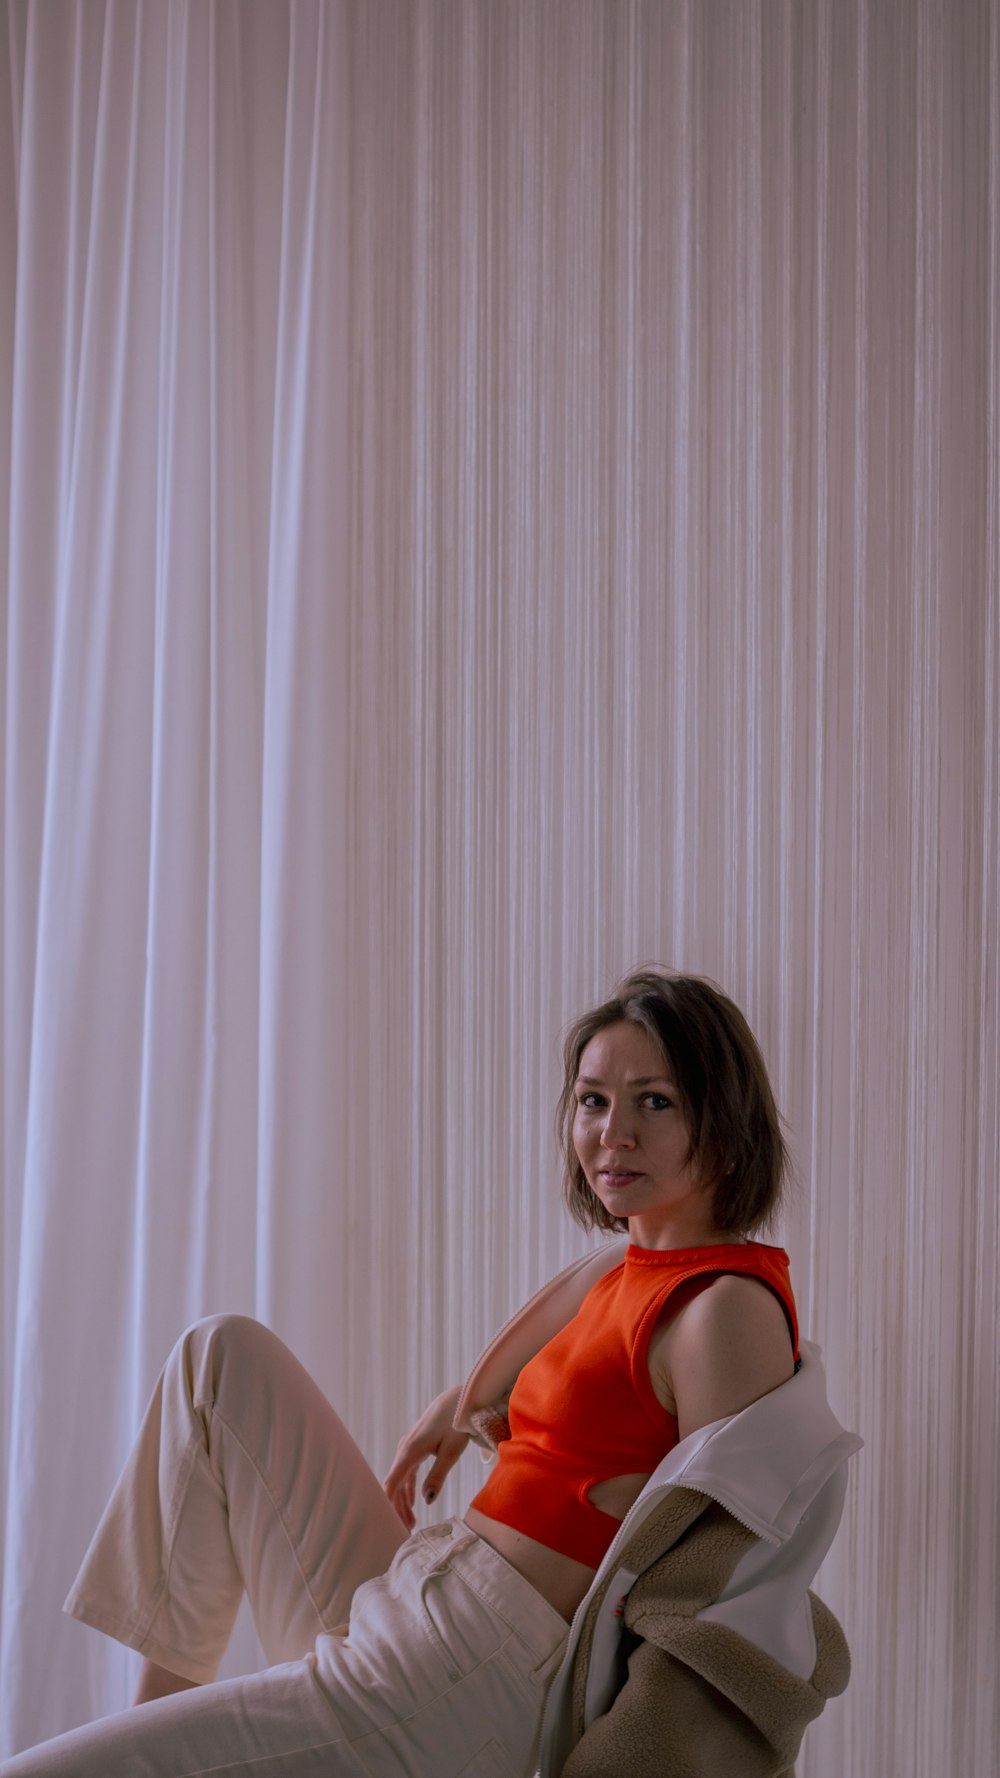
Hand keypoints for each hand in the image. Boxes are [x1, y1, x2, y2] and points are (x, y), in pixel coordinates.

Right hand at [383, 1385, 470, 1529]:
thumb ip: (437, 1476)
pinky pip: (406, 1472)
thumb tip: (425, 1501)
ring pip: (400, 1479)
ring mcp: (409, 1446)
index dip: (387, 1504)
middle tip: (404, 1531)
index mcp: (410, 1451)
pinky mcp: (416, 1446)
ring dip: (402, 1501)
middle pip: (393, 1484)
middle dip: (396, 1508)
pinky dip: (407, 1489)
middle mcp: (405, 1448)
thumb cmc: (457, 1423)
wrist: (460, 1399)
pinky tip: (412, 1503)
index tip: (388, 1524)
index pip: (391, 1483)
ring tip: (410, 1523)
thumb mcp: (451, 1452)